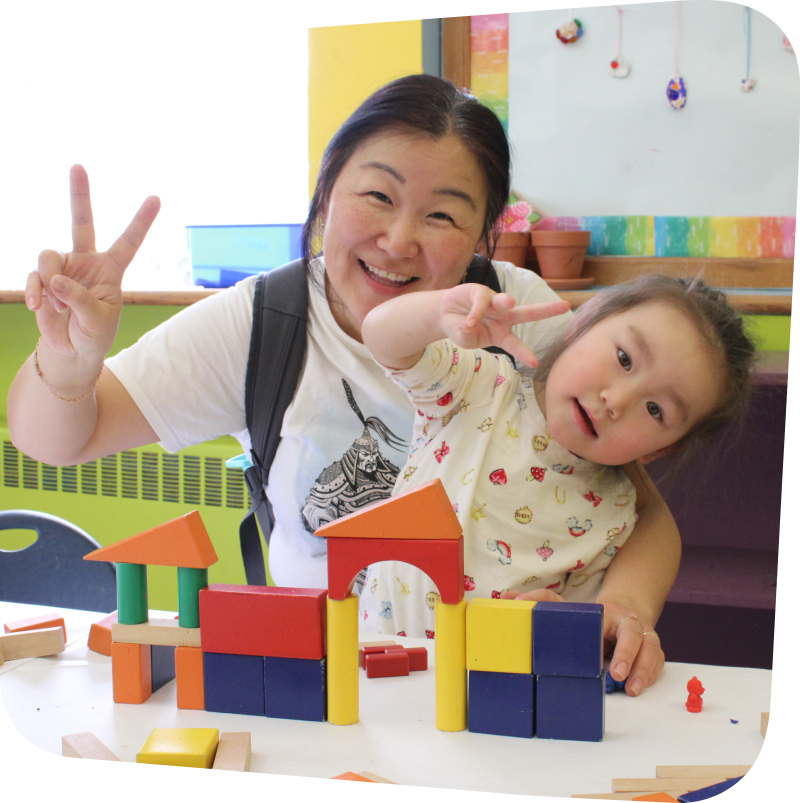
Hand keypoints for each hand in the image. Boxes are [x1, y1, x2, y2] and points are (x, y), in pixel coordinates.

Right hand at [27, 165, 160, 365]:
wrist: (72, 350)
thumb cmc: (94, 335)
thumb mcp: (97, 321)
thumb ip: (79, 300)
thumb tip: (55, 280)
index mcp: (112, 270)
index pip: (129, 241)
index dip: (141, 221)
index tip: (156, 198)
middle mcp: (88, 262)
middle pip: (82, 222)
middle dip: (79, 194)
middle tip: (77, 166)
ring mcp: (64, 267)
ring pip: (48, 255)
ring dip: (49, 281)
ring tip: (58, 307)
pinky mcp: (43, 278)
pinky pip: (35, 275)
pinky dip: (34, 291)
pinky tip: (38, 307)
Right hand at [439, 284, 569, 367]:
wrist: (444, 315)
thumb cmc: (460, 330)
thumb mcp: (464, 340)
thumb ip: (468, 336)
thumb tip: (470, 324)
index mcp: (502, 335)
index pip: (516, 345)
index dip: (524, 353)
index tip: (535, 363)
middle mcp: (503, 317)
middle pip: (528, 313)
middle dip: (546, 310)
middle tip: (565, 306)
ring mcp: (493, 303)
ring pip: (504, 301)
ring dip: (507, 301)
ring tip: (509, 303)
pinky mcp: (480, 292)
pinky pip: (480, 301)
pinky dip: (475, 312)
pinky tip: (468, 321)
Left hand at [502, 591, 663, 695]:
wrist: (625, 610)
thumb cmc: (592, 615)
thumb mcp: (567, 607)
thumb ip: (540, 601)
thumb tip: (506, 597)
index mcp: (606, 612)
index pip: (605, 622)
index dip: (602, 637)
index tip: (596, 654)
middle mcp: (628, 622)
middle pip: (634, 634)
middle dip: (628, 654)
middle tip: (617, 674)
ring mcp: (644, 635)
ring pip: (651, 649)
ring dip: (644, 669)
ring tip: (632, 689)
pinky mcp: (653, 649)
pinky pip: (658, 661)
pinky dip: (652, 673)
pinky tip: (641, 686)